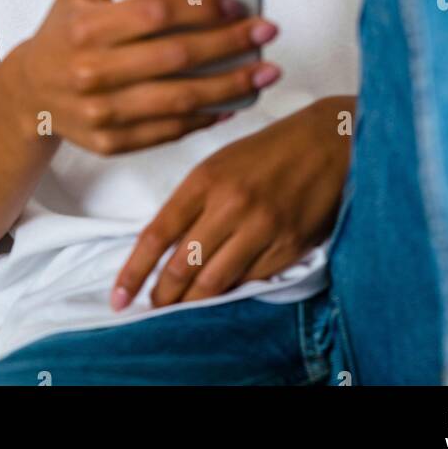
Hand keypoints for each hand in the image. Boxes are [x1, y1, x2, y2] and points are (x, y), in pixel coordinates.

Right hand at [12, 0, 282, 154]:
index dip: (200, 8)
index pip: (154, 14)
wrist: (29, 94)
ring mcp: (102, 114)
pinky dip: (207, 117)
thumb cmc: (64, 30)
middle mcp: (92, 72)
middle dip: (230, 43)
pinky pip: (170, 133)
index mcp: (87, 28)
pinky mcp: (112, 143)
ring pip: (180, 102)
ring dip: (232, 86)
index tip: (238, 3)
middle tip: (267, 31)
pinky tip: (234, 101)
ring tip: (266, 71)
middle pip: (176, 58)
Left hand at [109, 96, 354, 310]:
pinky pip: (250, 280)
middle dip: (162, 295)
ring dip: (193, 301)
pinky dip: (234, 288)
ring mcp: (261, 227)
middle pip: (182, 266)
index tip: (118, 296)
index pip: (157, 234)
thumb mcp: (221, 163)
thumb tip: (166, 247)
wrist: (329, 141)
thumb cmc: (269, 150)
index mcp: (206, 178)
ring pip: (214, 282)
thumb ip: (193, 202)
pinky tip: (225, 289)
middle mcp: (230, 204)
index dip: (134, 271)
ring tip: (183, 307)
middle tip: (153, 307)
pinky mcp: (288, 245)